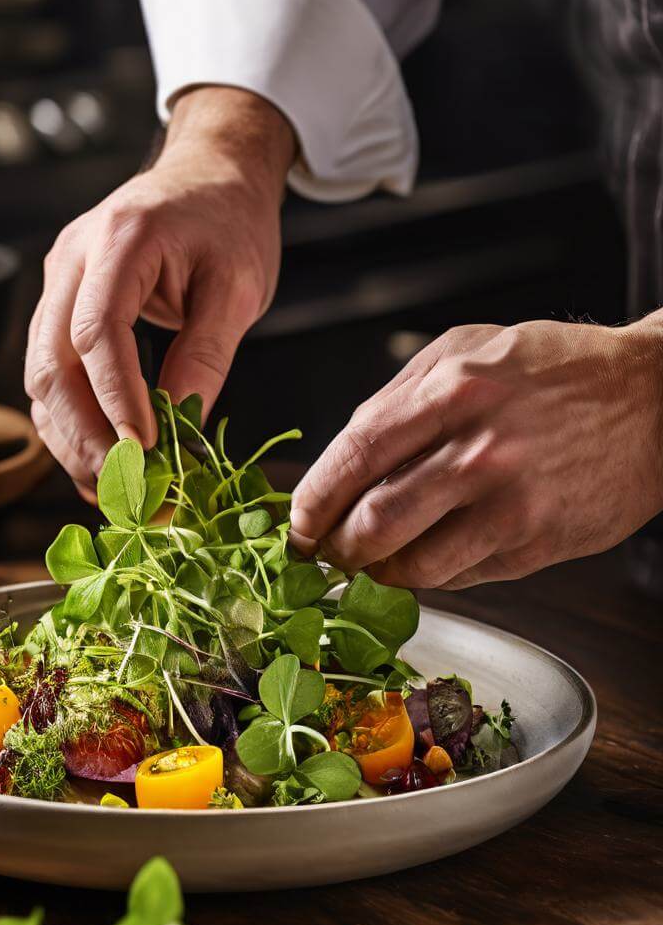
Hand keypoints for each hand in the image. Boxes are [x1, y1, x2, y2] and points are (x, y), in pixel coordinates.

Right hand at [25, 87, 294, 491]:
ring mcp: (59, 279)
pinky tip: (102, 463)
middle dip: (83, 435)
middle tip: (126, 491)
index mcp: (121, 239)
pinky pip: (52, 371)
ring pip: (40, 375)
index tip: (145, 452)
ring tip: (115, 492)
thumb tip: (181, 433)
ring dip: (71, 439)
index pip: (96, 332)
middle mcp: (73, 257)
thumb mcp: (239, 286)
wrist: (210, 174)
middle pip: (50, 361)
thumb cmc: (231, 221)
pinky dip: (72, 421)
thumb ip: (207, 355)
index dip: (115, 399)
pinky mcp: (60, 302)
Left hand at [290, 318, 662, 589]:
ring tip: (373, 561)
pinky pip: (460, 576)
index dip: (314, 498)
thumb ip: (401, 396)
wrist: (653, 398)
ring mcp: (511, 503)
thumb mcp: (469, 348)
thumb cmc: (556, 369)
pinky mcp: (538, 543)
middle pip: (372, 523)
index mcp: (453, 389)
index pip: (355, 455)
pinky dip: (432, 574)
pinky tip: (432, 553)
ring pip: (412, 565)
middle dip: (334, 549)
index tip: (296, 521)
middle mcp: (479, 449)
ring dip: (378, 572)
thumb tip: (343, 456)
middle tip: (326, 552)